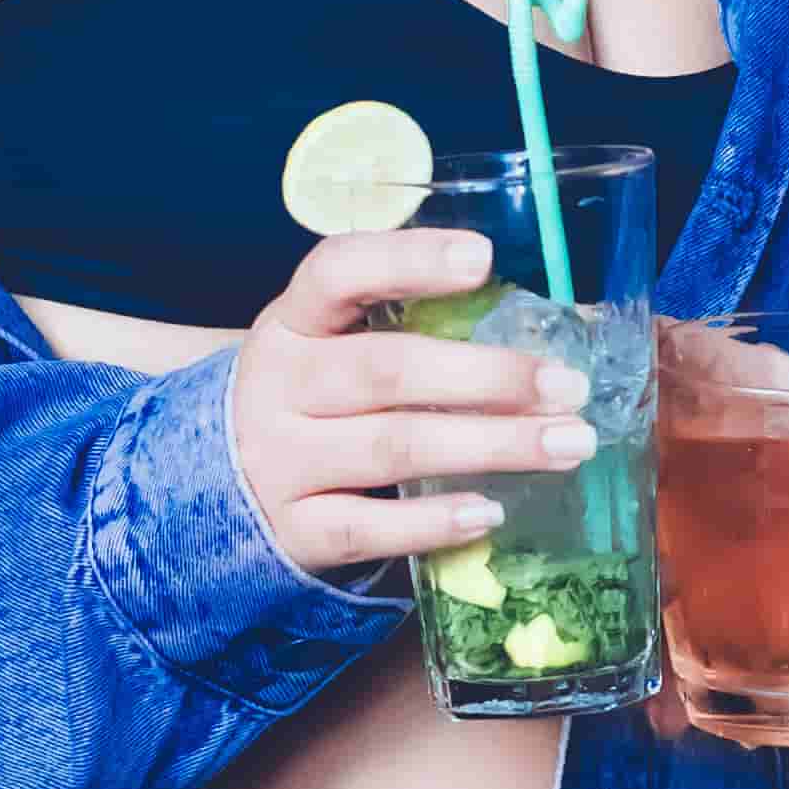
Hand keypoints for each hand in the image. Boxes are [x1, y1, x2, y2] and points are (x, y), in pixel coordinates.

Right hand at [226, 226, 589, 586]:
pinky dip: (433, 522)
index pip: (337, 272)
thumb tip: (566, 321)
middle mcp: (278, 385)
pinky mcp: (295, 530)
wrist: (220, 488)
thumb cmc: (316, 401)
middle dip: (487, 376)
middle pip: (385, 370)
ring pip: (391, 448)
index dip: (407, 260)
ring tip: (566, 443)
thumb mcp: (339, 348)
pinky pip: (370, 528)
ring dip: (489, 445)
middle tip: (568, 385)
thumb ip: (418, 328)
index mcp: (293, 321)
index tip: (482, 257)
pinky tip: (491, 512)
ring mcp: (280, 461)